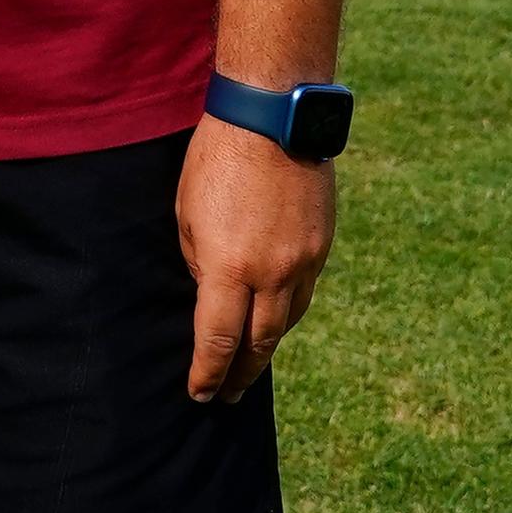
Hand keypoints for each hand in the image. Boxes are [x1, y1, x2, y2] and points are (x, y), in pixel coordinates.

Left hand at [177, 119, 335, 402]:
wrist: (273, 117)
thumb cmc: (216, 160)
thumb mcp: (187, 215)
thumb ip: (200, 262)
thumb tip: (211, 293)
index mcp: (229, 267)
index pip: (217, 340)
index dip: (208, 373)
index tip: (200, 394)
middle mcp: (273, 273)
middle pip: (260, 341)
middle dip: (241, 373)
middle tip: (229, 395)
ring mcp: (305, 260)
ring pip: (288, 321)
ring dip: (267, 345)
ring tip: (251, 362)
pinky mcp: (323, 244)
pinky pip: (305, 292)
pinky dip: (288, 310)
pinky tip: (276, 316)